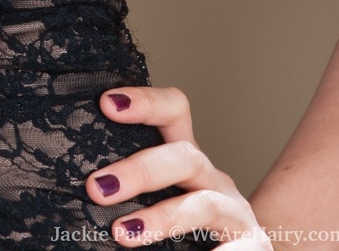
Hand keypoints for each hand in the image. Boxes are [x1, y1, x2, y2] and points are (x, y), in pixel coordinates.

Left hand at [86, 84, 270, 244]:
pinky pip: (239, 247)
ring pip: (203, 204)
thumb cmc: (186, 228)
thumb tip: (84, 190)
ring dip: (162, 218)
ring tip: (123, 234)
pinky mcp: (254, 246)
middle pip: (183, 156)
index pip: (173, 112)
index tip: (107, 103)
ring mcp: (235, 212)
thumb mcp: (158, 199)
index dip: (145, 102)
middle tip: (97, 188)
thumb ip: (127, 191)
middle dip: (140, 170)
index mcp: (186, 158)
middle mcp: (211, 177)